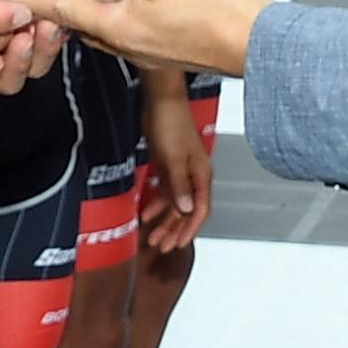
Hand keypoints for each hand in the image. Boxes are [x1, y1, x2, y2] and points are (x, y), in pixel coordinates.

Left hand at [19, 0, 268, 79]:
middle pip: (79, 20)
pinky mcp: (169, 45)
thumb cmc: (219, 10)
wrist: (264, 43)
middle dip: (54, 1)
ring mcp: (149, 47)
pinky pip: (129, 24)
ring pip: (105, 22)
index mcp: (118, 26)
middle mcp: (128, 43)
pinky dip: (116, 5)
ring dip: (87, 3)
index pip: (60, 10)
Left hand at [141, 107, 209, 252]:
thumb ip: (178, 186)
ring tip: (151, 236)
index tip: (176, 245)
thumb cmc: (170, 126)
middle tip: (160, 246)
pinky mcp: (168, 165)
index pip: (199, 211)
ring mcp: (181, 171)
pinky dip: (157, 203)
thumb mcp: (173, 159)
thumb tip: (185, 211)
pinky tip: (145, 213)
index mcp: (201, 177)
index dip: (189, 229)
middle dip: (174, 230)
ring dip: (164, 220)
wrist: (161, 102)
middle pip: (186, 211)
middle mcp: (194, 177)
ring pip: (175, 203)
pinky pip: (165, 191)